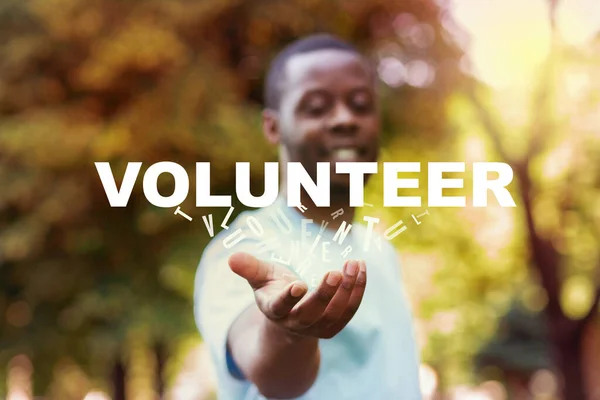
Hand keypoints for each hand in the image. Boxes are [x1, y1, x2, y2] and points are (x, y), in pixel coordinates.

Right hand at [228, 252, 366, 338]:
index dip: (289, 297)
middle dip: (324, 294)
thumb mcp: (260, 278)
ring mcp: (317, 328)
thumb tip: (231, 257)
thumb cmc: (274, 290)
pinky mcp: (334, 327)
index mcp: (274, 310)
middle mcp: (295, 323)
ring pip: (335, 313)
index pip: (281, 306)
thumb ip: (249, 267)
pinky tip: (360, 269)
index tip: (299, 284)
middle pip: (311, 313)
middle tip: (335, 273)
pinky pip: (349, 310)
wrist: (289, 319)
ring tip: (353, 264)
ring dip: (347, 289)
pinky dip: (357, 290)